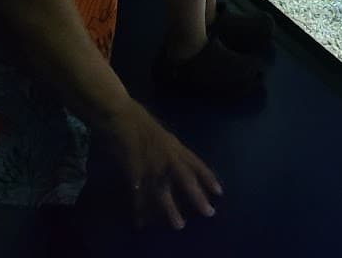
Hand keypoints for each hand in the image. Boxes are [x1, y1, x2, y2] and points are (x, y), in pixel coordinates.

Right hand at [102, 99, 222, 229]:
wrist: (121, 116)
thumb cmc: (142, 124)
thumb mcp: (164, 137)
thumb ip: (173, 151)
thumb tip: (182, 166)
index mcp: (176, 147)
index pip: (197, 164)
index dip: (209, 177)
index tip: (220, 192)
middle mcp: (168, 156)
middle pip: (186, 178)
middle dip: (197, 196)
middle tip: (208, 212)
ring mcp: (152, 164)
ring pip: (164, 190)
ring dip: (171, 209)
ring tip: (179, 225)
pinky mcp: (134, 170)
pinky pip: (139, 193)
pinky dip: (141, 208)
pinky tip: (143, 220)